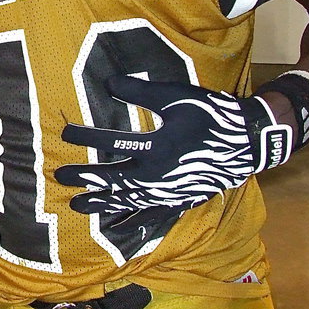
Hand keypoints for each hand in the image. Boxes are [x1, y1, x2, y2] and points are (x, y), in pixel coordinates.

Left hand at [54, 74, 291, 224]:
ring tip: (77, 205)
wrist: (249, 142)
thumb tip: (108, 83)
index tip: (65, 133)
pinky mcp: (178, 199)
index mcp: (158, 148)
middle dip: (85, 178)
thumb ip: (142, 93)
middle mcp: (159, 175)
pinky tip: (114, 224)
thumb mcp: (178, 98)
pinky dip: (130, 219)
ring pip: (128, 201)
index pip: (112, 144)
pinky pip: (149, 214)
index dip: (86, 137)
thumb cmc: (213, 115)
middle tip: (60, 177)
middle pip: (113, 179)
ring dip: (101, 202)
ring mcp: (169, 192)